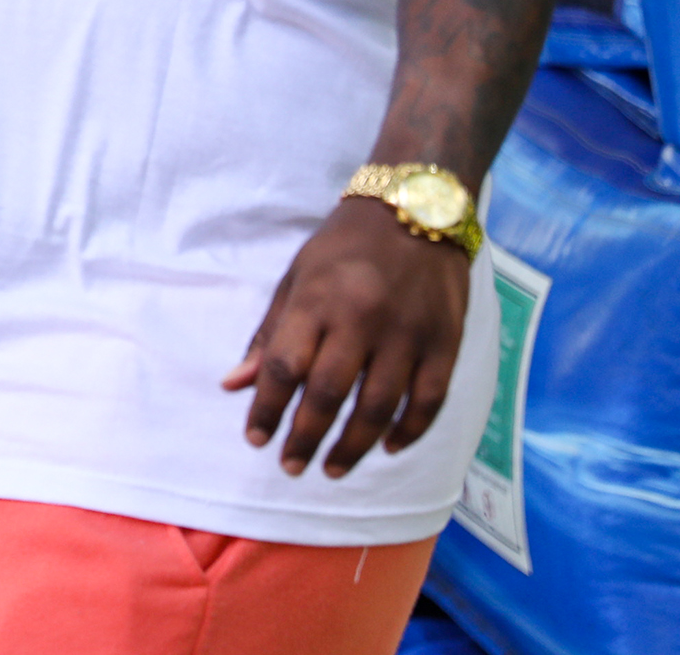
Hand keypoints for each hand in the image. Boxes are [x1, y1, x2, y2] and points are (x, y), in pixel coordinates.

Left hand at [223, 197, 471, 477]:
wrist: (414, 209)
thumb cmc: (344, 248)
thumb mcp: (296, 279)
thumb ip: (268, 335)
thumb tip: (234, 385)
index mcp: (317, 300)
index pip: (284, 368)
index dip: (266, 410)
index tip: (256, 439)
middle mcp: (361, 318)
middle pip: (328, 395)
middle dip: (305, 438)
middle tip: (291, 466)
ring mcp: (408, 333)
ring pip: (378, 408)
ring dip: (353, 447)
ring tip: (332, 469)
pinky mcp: (445, 342)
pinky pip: (429, 401)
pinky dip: (410, 432)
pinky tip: (389, 447)